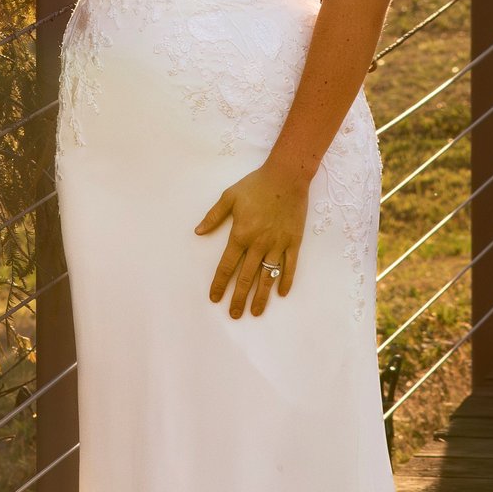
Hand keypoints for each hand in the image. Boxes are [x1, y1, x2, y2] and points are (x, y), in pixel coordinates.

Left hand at [198, 162, 307, 319]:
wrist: (287, 176)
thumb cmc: (256, 184)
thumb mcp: (229, 196)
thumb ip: (213, 216)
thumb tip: (198, 232)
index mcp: (241, 234)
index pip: (227, 266)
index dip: (220, 284)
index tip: (215, 298)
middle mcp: (259, 244)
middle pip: (246, 278)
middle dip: (238, 298)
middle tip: (234, 315)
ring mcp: (278, 245)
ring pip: (268, 277)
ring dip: (261, 297)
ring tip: (256, 312)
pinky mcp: (294, 242)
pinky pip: (290, 267)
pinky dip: (285, 281)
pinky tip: (281, 294)